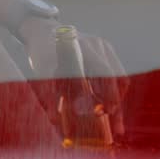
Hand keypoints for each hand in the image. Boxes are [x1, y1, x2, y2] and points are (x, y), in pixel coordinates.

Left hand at [19, 17, 129, 137]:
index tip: (106, 112)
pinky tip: (109, 106)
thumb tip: (55, 122)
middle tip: (116, 127)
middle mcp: (94, 44)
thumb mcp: (42, 72)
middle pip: (114, 77)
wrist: (41, 31)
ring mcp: (102, 46)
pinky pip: (116, 73)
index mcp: (80, 47)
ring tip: (114, 122)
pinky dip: (114, 91)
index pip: (102, 72)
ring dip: (117, 100)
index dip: (107, 94)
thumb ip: (49, 95)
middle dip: (115, 103)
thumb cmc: (41, 53)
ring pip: (119, 77)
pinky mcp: (105, 50)